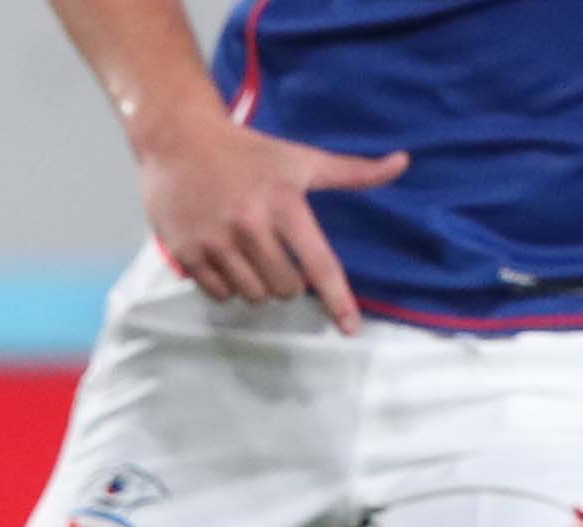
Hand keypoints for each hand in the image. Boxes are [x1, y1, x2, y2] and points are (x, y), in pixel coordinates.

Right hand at [136, 110, 408, 334]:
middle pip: (285, 289)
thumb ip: (351, 171)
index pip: (318, 263)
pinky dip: (229, 286)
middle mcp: (250, 226)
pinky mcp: (186, 253)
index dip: (338, 299)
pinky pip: (220, 294)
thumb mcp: (300, 158)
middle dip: (289, 283)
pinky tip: (225, 259)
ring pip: (252, 296)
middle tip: (278, 257)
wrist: (180, 140)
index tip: (350, 329)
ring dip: (258, 286)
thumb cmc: (247, 152)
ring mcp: (215, 242)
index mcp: (283, 204)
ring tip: (249, 256)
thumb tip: (403, 163)